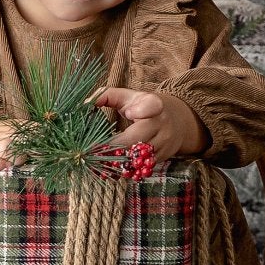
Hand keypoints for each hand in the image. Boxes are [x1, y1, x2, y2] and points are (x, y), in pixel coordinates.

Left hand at [91, 87, 208, 163]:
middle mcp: (162, 125)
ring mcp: (164, 143)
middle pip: (135, 139)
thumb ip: (107, 95)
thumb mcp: (129, 96)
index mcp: (154, 105)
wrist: (179, 121)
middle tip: (91, 150)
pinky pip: (141, 167)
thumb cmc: (144, 106)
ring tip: (97, 162)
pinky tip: (109, 168)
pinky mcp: (162, 158)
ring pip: (137, 157)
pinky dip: (124, 169)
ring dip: (116, 161)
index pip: (151, 107)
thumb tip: (86, 103)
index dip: (140, 110)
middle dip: (112, 146)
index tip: (129, 113)